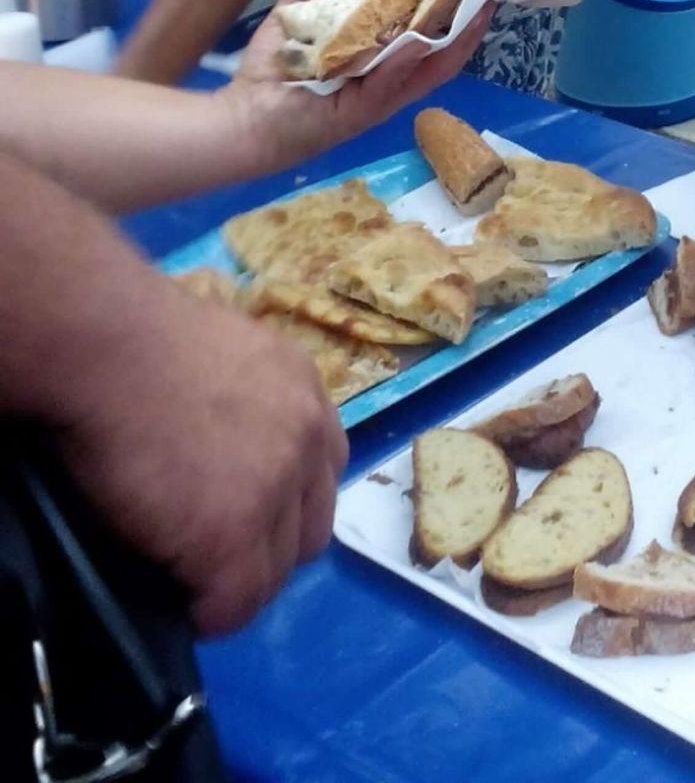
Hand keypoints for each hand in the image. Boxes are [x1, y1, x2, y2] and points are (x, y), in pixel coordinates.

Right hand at [53, 267, 346, 634]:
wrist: (111, 347)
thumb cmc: (142, 338)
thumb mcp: (226, 355)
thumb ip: (247, 402)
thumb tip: (225, 444)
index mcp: (305, 391)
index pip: (324, 472)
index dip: (288, 505)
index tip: (250, 520)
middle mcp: (306, 439)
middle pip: (311, 527)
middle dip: (271, 550)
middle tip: (219, 560)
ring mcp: (274, 489)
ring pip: (276, 572)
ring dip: (239, 584)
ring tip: (194, 584)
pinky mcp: (229, 535)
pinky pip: (232, 602)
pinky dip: (208, 614)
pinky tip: (181, 608)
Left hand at [231, 0, 494, 172]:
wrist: (239, 120)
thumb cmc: (268, 76)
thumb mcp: (292, 22)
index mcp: (375, 63)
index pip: (423, 37)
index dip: (450, 14)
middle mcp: (384, 83)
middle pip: (438, 55)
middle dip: (467, 27)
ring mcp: (375, 101)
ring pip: (425, 72)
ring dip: (452, 43)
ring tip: (476, 14)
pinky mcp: (358, 115)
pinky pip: (387, 86)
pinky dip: (403, 64)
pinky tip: (418, 42)